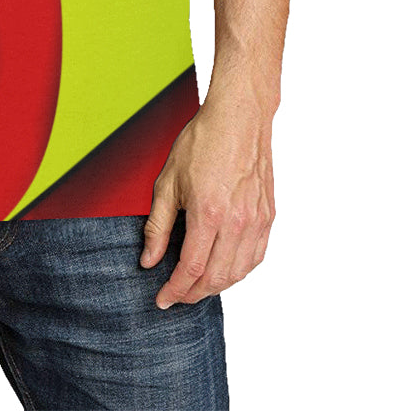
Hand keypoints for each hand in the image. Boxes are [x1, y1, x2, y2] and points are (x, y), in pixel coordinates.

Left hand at [140, 93, 274, 308]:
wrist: (238, 118)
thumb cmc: (203, 142)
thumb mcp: (167, 181)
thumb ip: (157, 226)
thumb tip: (149, 259)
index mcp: (208, 214)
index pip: (191, 269)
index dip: (175, 290)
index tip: (162, 299)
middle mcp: (237, 223)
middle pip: (216, 278)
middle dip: (193, 294)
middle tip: (176, 295)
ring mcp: (257, 221)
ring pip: (238, 272)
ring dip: (216, 286)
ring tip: (197, 286)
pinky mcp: (268, 216)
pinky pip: (256, 256)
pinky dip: (239, 271)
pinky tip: (224, 268)